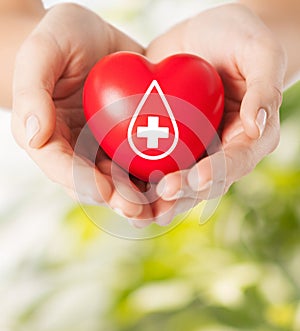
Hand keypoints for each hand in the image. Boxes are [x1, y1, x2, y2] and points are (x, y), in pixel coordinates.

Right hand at [11, 3, 153, 220]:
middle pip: (93, 182)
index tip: (103, 190)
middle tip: (137, 209)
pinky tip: (173, 184)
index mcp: (50, 135)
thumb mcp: (42, 52)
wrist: (94, 35)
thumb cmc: (61, 37)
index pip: (59, 165)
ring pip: (120, 180)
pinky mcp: (130, 138)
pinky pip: (143, 161)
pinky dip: (157, 176)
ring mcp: (104, 145)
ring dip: (138, 198)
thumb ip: (32, 92)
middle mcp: (77, 148)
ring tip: (158, 209)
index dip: (80, 181)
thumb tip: (37, 135)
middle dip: (115, 199)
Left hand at [146, 4, 286, 221]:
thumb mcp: (259, 52)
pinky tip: (119, 186)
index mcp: (247, 137)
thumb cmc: (238, 39)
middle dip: (183, 193)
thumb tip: (254, 126)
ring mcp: (191, 148)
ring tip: (137, 210)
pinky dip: (137, 177)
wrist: (205, 36)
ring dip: (157, 199)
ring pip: (176, 182)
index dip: (216, 173)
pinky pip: (152, 163)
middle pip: (203, 182)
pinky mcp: (166, 141)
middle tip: (161, 196)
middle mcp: (219, 150)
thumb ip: (264, 88)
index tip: (196, 179)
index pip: (235, 162)